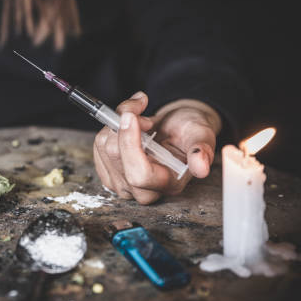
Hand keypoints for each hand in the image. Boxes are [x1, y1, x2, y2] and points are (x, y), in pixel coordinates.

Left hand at [93, 92, 220, 203]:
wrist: (177, 129)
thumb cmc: (189, 133)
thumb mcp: (202, 135)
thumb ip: (202, 150)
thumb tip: (201, 167)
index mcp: (168, 184)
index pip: (139, 175)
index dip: (131, 144)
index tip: (132, 117)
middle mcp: (142, 189)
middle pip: (116, 158)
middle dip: (124, 126)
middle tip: (141, 111)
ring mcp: (122, 182)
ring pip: (104, 147)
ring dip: (118, 123)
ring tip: (140, 118)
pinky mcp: (108, 171)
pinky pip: (98, 145)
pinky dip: (110, 127)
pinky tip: (127, 125)